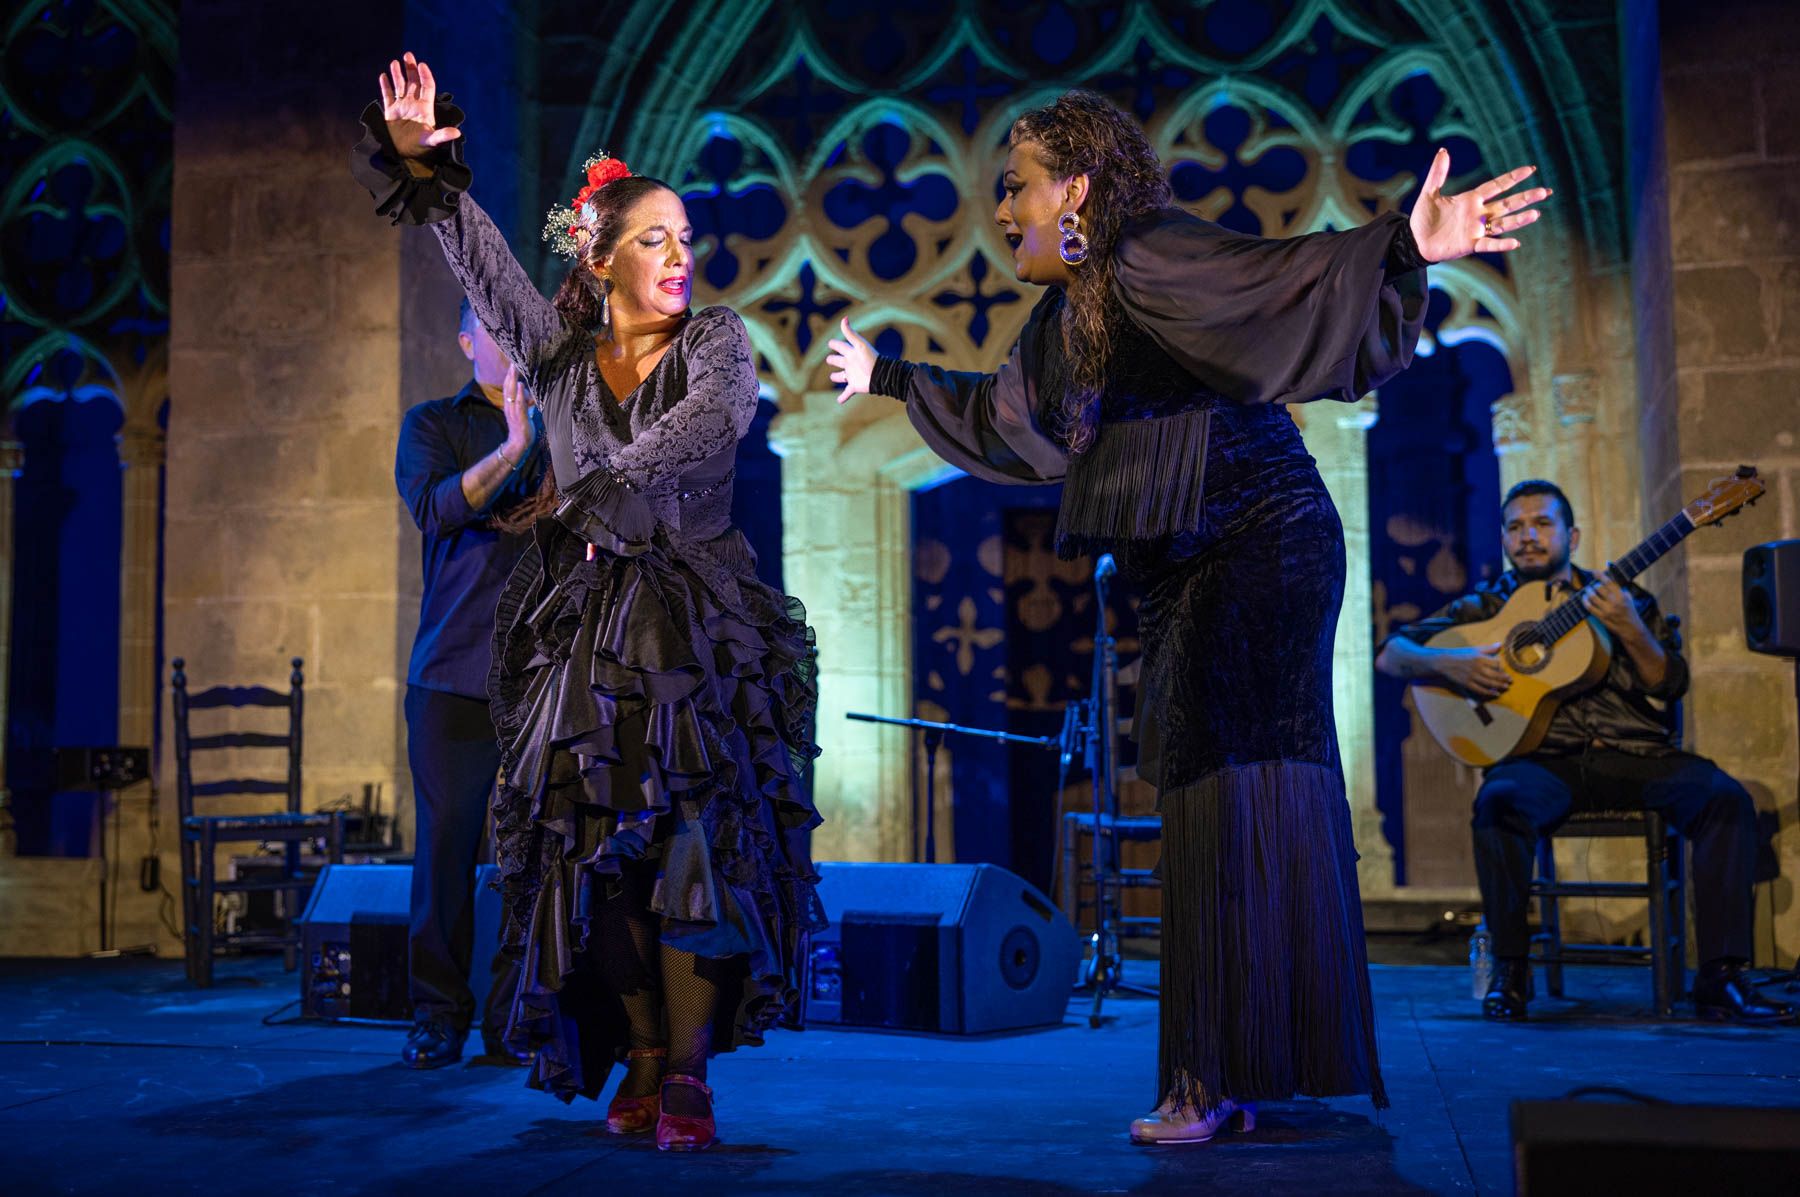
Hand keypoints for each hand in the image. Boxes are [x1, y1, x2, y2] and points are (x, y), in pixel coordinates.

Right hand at [377, 52, 460, 159]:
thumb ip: (442, 135)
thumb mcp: (432, 141)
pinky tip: (383, 76)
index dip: (425, 75)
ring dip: (398, 74)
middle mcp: (413, 104)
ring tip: (395, 62)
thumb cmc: (420, 148)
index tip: (422, 64)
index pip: (427, 87)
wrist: (404, 155)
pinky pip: (388, 95)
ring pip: (400, 86)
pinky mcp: (390, 111)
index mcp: (425, 108)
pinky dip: (385, 85)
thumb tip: (457, 133)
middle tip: (408, 55)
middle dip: (411, 69)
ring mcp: (402, 107)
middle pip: (413, 82)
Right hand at [500, 365, 535, 456]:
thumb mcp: (524, 412)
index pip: (508, 388)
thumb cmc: (522, 428)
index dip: (510, 377)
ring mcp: (514, 411)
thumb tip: (529, 395)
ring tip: (514, 370)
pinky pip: (519, 404)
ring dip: (513, 381)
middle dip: (510, 375)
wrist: (519, 443)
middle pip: (508, 388)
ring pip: (511, 394)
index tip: (512, 365)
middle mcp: (510, 406)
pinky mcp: (519, 417)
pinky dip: (520, 394)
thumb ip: (526, 403)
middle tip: (512, 362)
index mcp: (510, 405)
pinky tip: (521, 386)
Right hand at [825, 318, 875, 405]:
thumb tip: (844, 319)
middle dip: (834, 359)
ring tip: (832, 377)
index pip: (841, 346)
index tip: (830, 343)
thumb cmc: (871, 359)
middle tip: (829, 359)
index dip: (835, 344)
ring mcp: (852, 375)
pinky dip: (842, 397)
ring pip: (842, 376)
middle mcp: (851, 364)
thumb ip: (850, 333)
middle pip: (839, 361)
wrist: (881, 375)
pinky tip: (839, 401)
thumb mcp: (860, 345)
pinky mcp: (855, 386)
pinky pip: (847, 392)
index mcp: (851, 353)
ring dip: (837, 377)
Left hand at [1408, 148, 1550, 262]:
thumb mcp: (1429, 193)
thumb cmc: (1423, 218)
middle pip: (1507, 204)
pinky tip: (1515, 243)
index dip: (1512, 178)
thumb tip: (1443, 151)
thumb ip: (1438, 173)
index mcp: (1471, 200)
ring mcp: (1476, 230)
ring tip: (1537, 213)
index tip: (1530, 169)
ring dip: (1519, 219)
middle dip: (1525, 198)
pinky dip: (1501, 244)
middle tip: (1545, 191)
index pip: (1496, 186)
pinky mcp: (1470, 245)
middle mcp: (1478, 214)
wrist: (1414, 241)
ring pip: (1503, 223)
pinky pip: (1488, 244)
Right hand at [1436, 643, 1510, 700]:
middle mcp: (1477, 667)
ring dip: (1499, 685)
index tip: (1504, 669)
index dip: (1501, 667)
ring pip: (1489, 683)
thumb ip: (1488, 649)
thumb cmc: (1461, 655)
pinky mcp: (1467, 684)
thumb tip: (1500, 645)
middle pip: (1495, 674)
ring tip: (1506, 687)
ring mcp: (1472, 676)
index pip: (1496, 663)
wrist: (1445, 663)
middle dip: (1504, 678)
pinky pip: (1480, 689)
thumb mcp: (1474, 650)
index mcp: (1479, 658)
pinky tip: (1496, 693)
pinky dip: (1489, 692)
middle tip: (1510, 680)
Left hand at [1581, 575, 1644, 639]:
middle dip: (1594, 585)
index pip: (1609, 583)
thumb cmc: (1630, 612)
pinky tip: (1584, 598)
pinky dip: (1585, 601)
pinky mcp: (1601, 617)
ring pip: (1593, 597)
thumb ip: (1621, 590)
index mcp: (1621, 596)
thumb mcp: (1629, 599)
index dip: (1600, 576)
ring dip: (1588, 592)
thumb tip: (1611, 581)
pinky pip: (1589, 607)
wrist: (1631, 628)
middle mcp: (1614, 602)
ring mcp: (1607, 610)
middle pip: (1599, 588)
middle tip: (1593, 585)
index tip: (1594, 572)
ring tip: (1587, 590)